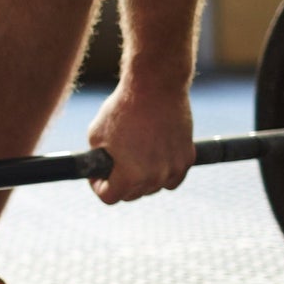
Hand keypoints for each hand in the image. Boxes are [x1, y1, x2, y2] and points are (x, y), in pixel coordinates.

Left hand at [86, 83, 193, 204]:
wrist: (156, 85)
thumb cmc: (122, 108)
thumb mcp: (96, 135)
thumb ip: (96, 160)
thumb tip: (99, 173)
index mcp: (129, 176)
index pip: (109, 197)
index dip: (98, 185)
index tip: (98, 173)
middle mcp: (153, 178)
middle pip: (131, 194)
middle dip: (120, 182)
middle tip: (115, 163)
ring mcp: (173, 169)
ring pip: (152, 187)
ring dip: (142, 178)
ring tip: (134, 157)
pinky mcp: (187, 158)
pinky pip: (172, 178)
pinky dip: (163, 172)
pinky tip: (154, 159)